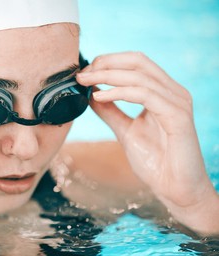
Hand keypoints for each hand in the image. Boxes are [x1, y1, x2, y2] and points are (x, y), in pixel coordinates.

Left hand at [76, 52, 218, 234]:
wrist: (175, 189)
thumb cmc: (155, 161)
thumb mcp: (126, 131)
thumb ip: (111, 112)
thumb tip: (91, 95)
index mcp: (163, 93)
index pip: (136, 63)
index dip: (109, 62)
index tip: (85, 72)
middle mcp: (173, 92)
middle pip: (138, 61)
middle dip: (106, 63)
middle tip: (82, 73)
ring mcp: (177, 102)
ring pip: (138, 76)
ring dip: (107, 76)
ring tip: (85, 82)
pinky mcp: (177, 116)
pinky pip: (144, 94)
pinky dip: (119, 92)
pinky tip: (99, 96)